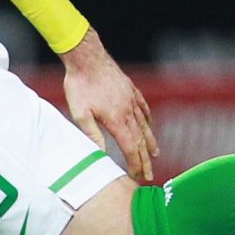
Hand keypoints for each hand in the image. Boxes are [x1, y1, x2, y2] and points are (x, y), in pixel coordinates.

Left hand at [60, 29, 157, 180]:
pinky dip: (147, 118)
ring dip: (150, 142)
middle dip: (145, 160)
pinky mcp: (130, 89)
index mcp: (117, 120)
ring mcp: (131, 99)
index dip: (135, 164)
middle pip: (140, 141)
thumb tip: (101, 154)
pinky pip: (143, 107)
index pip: (130, 148)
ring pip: (144, 125)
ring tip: (155, 154)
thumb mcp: (80, 112)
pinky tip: (149, 123)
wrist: (86, 57)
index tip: (137, 177)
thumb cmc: (79, 85)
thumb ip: (92, 134)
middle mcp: (129, 112)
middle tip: (149, 175)